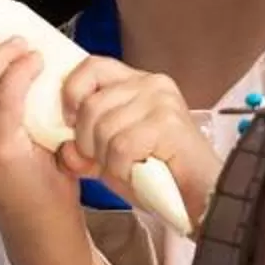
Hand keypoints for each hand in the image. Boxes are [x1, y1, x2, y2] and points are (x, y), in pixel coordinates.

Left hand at [59, 57, 221, 223]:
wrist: (200, 198)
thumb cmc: (159, 176)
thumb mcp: (109, 157)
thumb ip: (83, 148)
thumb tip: (63, 148)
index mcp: (137, 82)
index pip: (92, 67)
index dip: (72, 93)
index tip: (71, 122)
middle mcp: (151, 84)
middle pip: (91, 105)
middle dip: (89, 143)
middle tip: (109, 161)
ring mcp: (161, 101)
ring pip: (103, 128)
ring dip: (109, 160)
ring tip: (131, 167)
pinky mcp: (168, 124)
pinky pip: (120, 147)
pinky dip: (123, 169)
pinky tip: (140, 172)